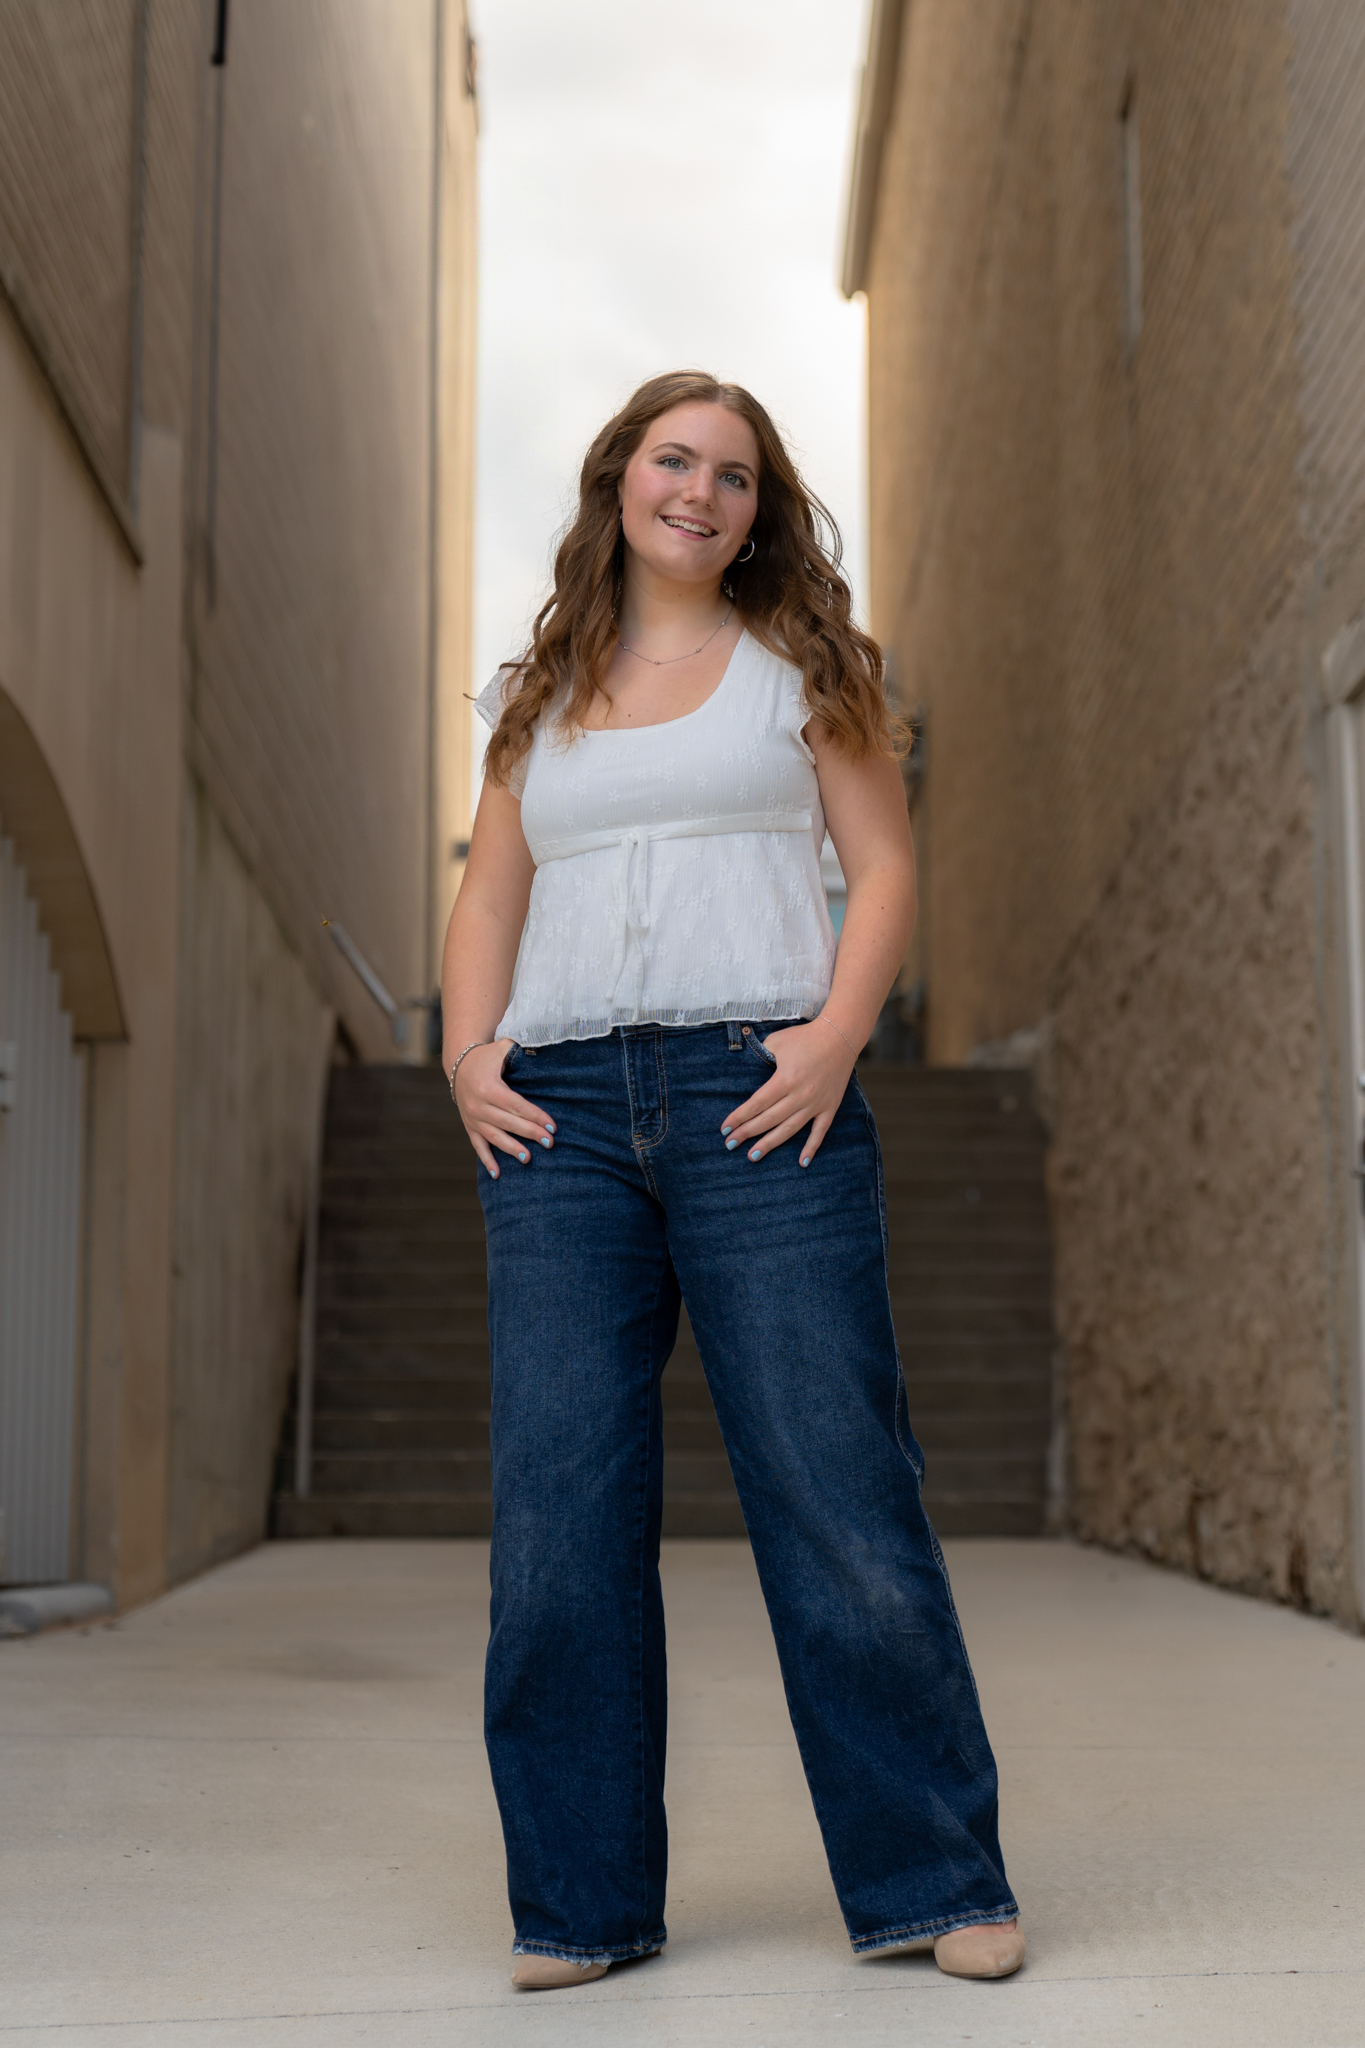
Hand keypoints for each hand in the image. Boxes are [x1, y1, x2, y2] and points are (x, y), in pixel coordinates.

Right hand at [452, 1039, 554, 1177]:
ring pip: (494, 1137)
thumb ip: (521, 1047)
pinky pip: (478, 1146)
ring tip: (528, 1159)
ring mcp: (472, 1118)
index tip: (552, 1126)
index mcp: (488, 1087)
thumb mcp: (502, 1047)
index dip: (535, 1116)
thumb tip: (545, 1040)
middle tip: (549, 1143)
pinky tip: (498, 1175)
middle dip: (530, 1133)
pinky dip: (487, 1161)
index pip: (516, 1105)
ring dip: (511, 1149)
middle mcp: (478, 1105)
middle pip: (508, 1123)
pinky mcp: (469, 1126)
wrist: (459, 1065)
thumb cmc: (488, 1057)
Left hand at [721, 1020, 855, 1167]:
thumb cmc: (804, 1038)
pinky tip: (802, 1163)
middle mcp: (800, 1095)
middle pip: (768, 1120)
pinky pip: (820, 1132)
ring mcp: (816, 1103)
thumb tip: (746, 1071)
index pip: (756, 1104)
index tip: (725, 1129)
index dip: (739, 1117)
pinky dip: (811, 1148)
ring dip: (770, 1144)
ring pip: (789, 1130)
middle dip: (747, 1133)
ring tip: (752, 1155)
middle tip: (730, 1144)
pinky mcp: (830, 1107)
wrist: (840, 1037)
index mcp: (785, 1079)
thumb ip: (760, 1057)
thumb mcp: (776, 1041)